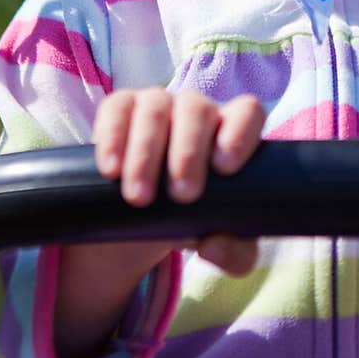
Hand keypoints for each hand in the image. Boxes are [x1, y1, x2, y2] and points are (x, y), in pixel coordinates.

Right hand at [53, 89, 264, 357]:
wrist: (143, 220)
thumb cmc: (194, 219)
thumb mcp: (221, 242)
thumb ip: (235, 253)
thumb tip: (214, 246)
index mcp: (230, 132)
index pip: (247, 111)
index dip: (240, 132)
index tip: (225, 168)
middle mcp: (197, 111)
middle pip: (198, 110)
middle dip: (188, 152)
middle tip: (182, 195)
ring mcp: (158, 105)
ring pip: (156, 108)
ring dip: (147, 152)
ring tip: (140, 198)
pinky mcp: (121, 108)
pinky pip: (116, 109)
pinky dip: (113, 137)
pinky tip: (111, 169)